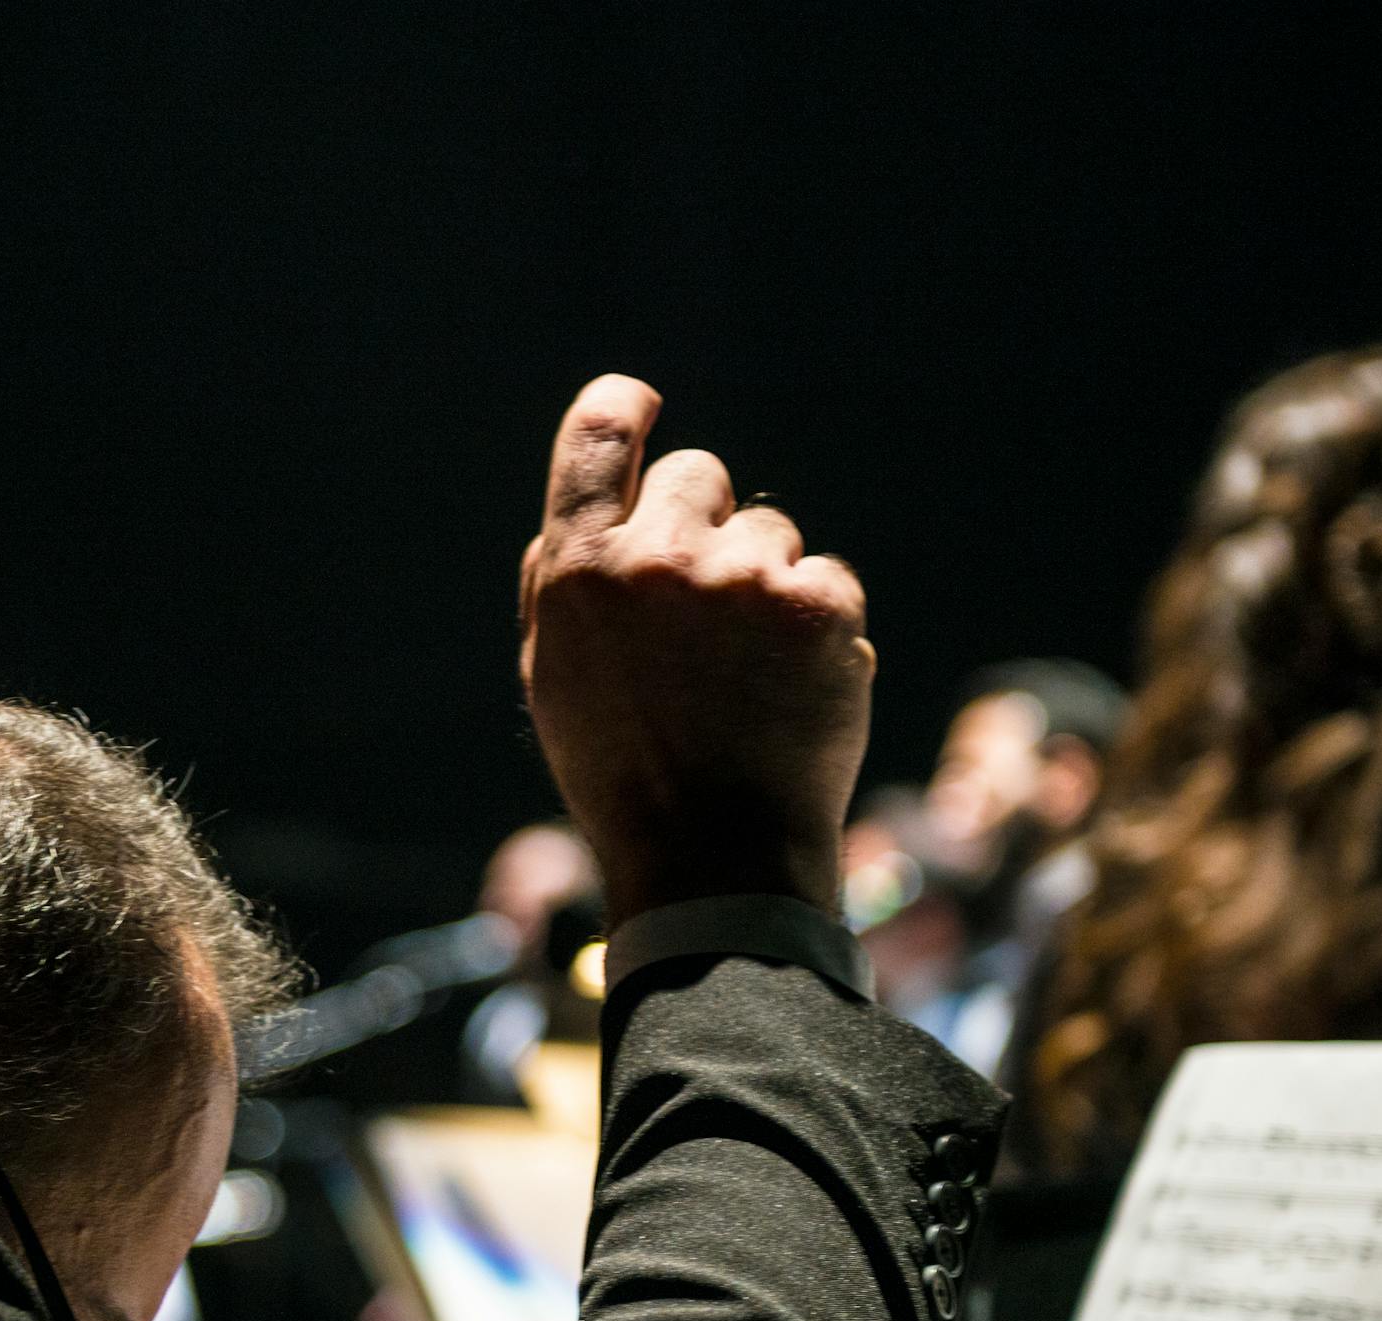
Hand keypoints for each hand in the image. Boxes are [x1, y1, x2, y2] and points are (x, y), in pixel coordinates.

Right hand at [517, 374, 873, 927]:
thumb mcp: (556, 680)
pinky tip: (792, 690)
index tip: (639, 400)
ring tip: (747, 676)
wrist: (714, 859)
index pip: (596, 441)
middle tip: (704, 611)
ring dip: (764, 584)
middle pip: (698, 474)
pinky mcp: (819, 603)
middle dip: (704, 523)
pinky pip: (825, 579)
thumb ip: (566, 584)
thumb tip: (599, 505)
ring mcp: (742, 577)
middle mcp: (655, 559)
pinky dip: (817, 627)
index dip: (620, 408)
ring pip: (769, 532)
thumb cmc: (624, 775)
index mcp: (576, 575)